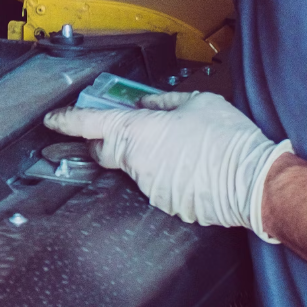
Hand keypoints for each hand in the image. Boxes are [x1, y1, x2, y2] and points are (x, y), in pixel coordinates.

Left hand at [44, 91, 293, 241]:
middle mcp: (137, 162)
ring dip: (145, 156)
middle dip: (105, 139)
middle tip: (121, 128)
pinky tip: (189, 165)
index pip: (91, 125)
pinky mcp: (165, 204)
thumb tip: (146, 105)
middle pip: (106, 150)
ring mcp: (149, 187)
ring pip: (134, 168)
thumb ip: (164, 103)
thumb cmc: (227, 138)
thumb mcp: (198, 103)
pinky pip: (155, 184)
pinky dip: (164, 173)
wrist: (252, 181)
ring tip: (179, 146)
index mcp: (139, 131)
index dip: (68, 121)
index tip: (53, 120)